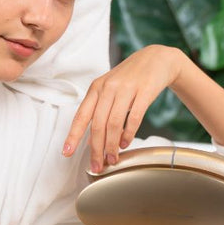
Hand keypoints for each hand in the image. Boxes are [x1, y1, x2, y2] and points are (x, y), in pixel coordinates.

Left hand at [62, 45, 186, 172]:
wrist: (156, 59)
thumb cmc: (130, 77)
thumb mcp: (110, 88)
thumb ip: (100, 109)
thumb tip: (93, 139)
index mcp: (96, 88)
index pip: (81, 116)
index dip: (73, 136)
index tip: (67, 153)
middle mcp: (108, 88)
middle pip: (97, 124)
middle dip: (96, 149)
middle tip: (97, 165)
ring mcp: (126, 89)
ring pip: (114, 124)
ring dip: (112, 145)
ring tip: (113, 159)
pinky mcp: (144, 92)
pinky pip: (133, 118)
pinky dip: (128, 134)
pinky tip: (126, 143)